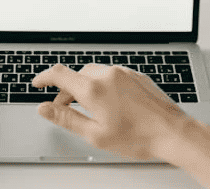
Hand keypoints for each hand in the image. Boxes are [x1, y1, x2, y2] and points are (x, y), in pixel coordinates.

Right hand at [32, 63, 193, 161]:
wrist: (172, 131)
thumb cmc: (138, 137)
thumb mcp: (95, 134)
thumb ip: (66, 118)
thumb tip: (44, 108)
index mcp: (93, 89)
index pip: (59, 74)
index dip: (44, 77)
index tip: (37, 83)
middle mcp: (107, 74)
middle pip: (77, 74)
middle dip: (66, 89)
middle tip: (64, 107)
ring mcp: (123, 72)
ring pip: (94, 73)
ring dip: (85, 86)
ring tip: (88, 107)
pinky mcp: (135, 74)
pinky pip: (111, 74)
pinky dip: (102, 84)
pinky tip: (110, 103)